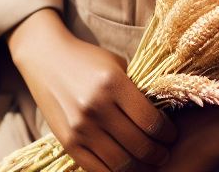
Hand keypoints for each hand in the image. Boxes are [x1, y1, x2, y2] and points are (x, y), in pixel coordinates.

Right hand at [7, 8, 177, 171]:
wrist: (46, 57)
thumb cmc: (87, 59)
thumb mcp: (116, 65)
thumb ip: (135, 91)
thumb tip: (160, 119)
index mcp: (112, 83)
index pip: (151, 121)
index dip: (167, 134)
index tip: (171, 135)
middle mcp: (96, 106)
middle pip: (139, 146)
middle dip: (158, 154)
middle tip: (165, 153)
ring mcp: (80, 127)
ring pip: (121, 164)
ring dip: (141, 168)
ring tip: (149, 164)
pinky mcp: (67, 142)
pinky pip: (98, 169)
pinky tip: (125, 166)